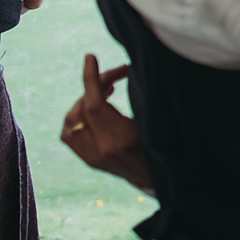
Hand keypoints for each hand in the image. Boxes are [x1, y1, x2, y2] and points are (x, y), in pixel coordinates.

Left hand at [60, 55, 150, 192]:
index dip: (91, 79)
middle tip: (117, 75)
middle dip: (95, 86)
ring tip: (106, 91)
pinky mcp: (89, 161)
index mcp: (121, 139)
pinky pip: (69, 134)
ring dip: (84, 101)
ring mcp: (92, 158)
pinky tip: (94, 110)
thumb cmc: (169, 146)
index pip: (95, 104)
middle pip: (82, 109)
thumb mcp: (159, 121)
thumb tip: (131, 70)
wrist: (163, 181)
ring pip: (70, 121)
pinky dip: (77, 117)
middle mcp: (102, 150)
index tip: (90, 58)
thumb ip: (142, 100)